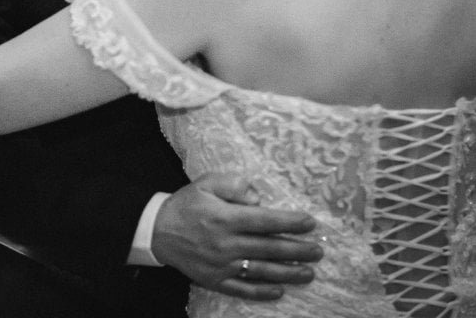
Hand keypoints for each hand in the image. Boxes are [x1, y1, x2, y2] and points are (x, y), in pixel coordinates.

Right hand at [151, 173, 323, 300]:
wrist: (157, 230)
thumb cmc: (186, 204)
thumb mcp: (207, 183)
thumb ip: (234, 185)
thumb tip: (258, 197)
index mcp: (226, 217)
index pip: (265, 221)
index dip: (290, 222)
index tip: (310, 223)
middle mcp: (226, 243)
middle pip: (269, 248)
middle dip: (297, 250)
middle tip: (318, 251)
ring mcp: (221, 265)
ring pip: (261, 271)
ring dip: (288, 273)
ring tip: (309, 273)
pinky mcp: (214, 280)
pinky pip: (242, 289)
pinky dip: (261, 292)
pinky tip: (279, 291)